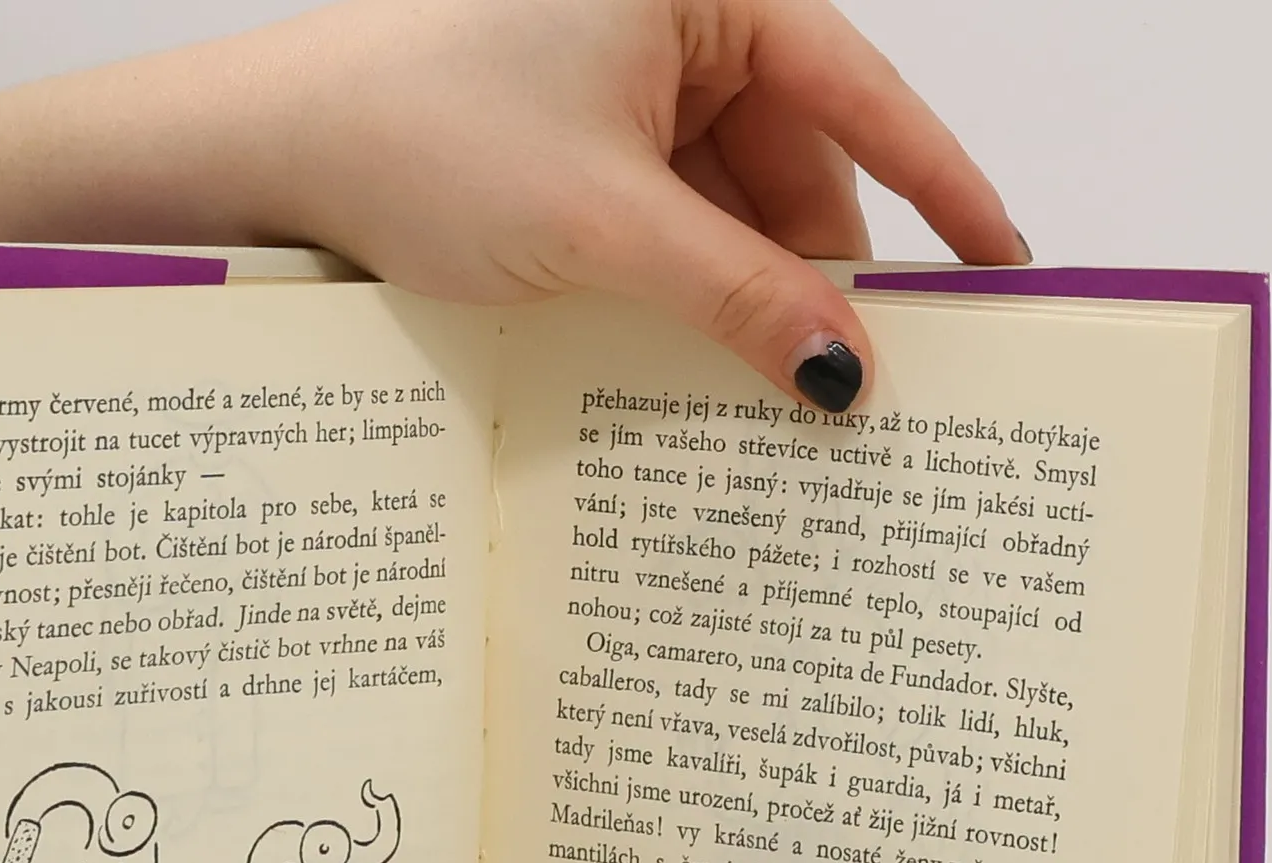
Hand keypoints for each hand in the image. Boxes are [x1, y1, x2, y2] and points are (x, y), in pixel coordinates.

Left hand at [0, 0, 1023, 635]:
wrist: (260, 155)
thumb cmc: (420, 141)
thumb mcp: (606, 228)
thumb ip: (743, 296)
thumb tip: (852, 373)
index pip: (866, 97)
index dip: (945, 194)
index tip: (1011, 278)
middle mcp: (672, 30)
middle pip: (798, 171)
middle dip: (825, 282)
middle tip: (869, 401)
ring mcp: (617, 98)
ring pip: (728, 216)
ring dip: (747, 308)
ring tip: (774, 416)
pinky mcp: (567, 160)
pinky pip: (662, 234)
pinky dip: (682, 305)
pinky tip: (692, 381)